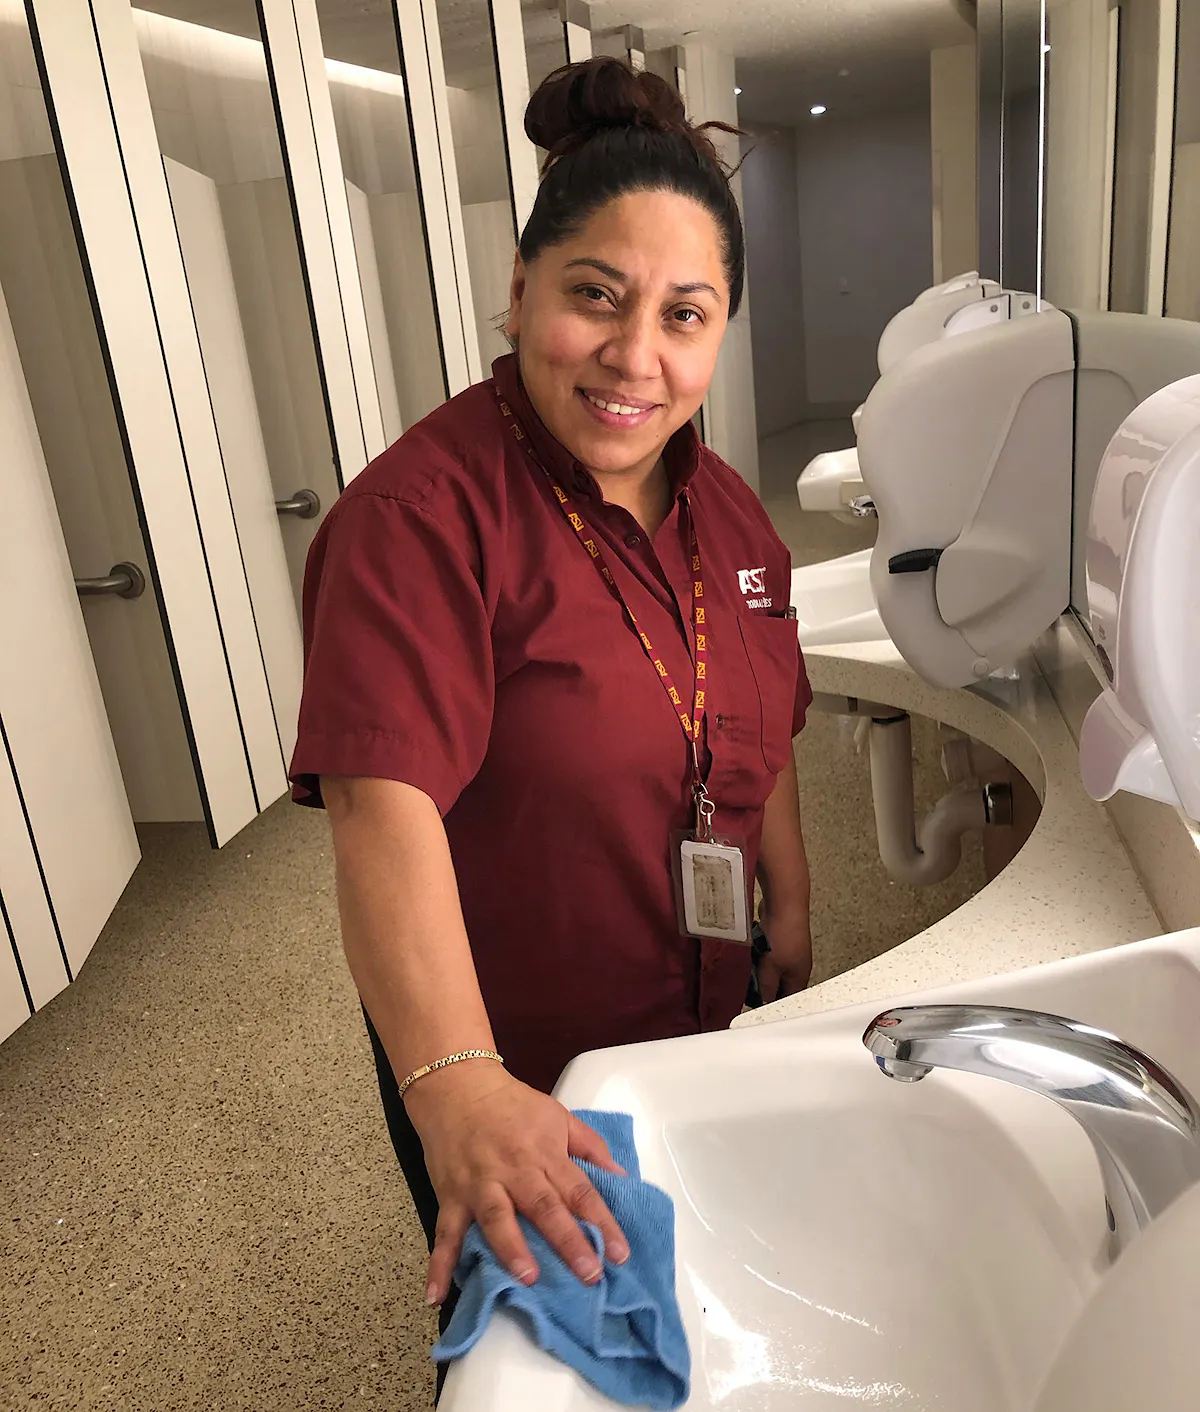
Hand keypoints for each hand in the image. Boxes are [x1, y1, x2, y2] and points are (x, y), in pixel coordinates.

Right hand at [403, 1062, 630, 1305]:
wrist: (457, 1087)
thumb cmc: (513, 1105)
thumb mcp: (558, 1115)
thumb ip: (590, 1147)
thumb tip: (622, 1177)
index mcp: (545, 1153)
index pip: (580, 1191)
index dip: (602, 1222)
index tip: (621, 1254)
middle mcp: (514, 1170)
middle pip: (544, 1207)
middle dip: (567, 1242)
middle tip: (589, 1274)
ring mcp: (480, 1184)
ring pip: (496, 1217)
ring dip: (511, 1248)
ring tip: (528, 1279)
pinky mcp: (450, 1195)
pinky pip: (444, 1232)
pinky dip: (439, 1264)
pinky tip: (437, 1294)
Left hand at [755, 900, 812, 1002]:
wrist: (783, 905)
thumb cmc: (784, 935)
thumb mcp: (770, 969)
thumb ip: (767, 988)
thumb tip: (765, 1001)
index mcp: (800, 977)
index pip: (788, 1000)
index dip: (773, 1005)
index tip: (757, 1005)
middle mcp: (798, 965)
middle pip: (781, 983)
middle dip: (765, 985)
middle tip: (750, 985)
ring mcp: (791, 951)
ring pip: (773, 967)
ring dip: (761, 968)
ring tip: (749, 967)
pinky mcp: (782, 939)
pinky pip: (769, 953)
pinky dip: (760, 954)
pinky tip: (752, 952)